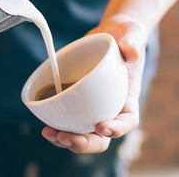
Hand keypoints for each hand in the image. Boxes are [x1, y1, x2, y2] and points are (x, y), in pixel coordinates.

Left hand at [42, 15, 146, 152]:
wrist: (110, 35)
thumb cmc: (126, 37)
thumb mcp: (132, 35)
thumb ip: (133, 42)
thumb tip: (130, 51)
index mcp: (128, 98)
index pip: (128, 121)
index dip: (117, 129)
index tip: (101, 126)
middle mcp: (111, 108)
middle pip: (102, 138)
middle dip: (85, 143)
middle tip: (67, 137)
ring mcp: (93, 107)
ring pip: (83, 134)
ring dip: (67, 139)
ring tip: (51, 134)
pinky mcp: (77, 102)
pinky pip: (69, 120)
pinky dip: (57, 126)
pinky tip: (46, 126)